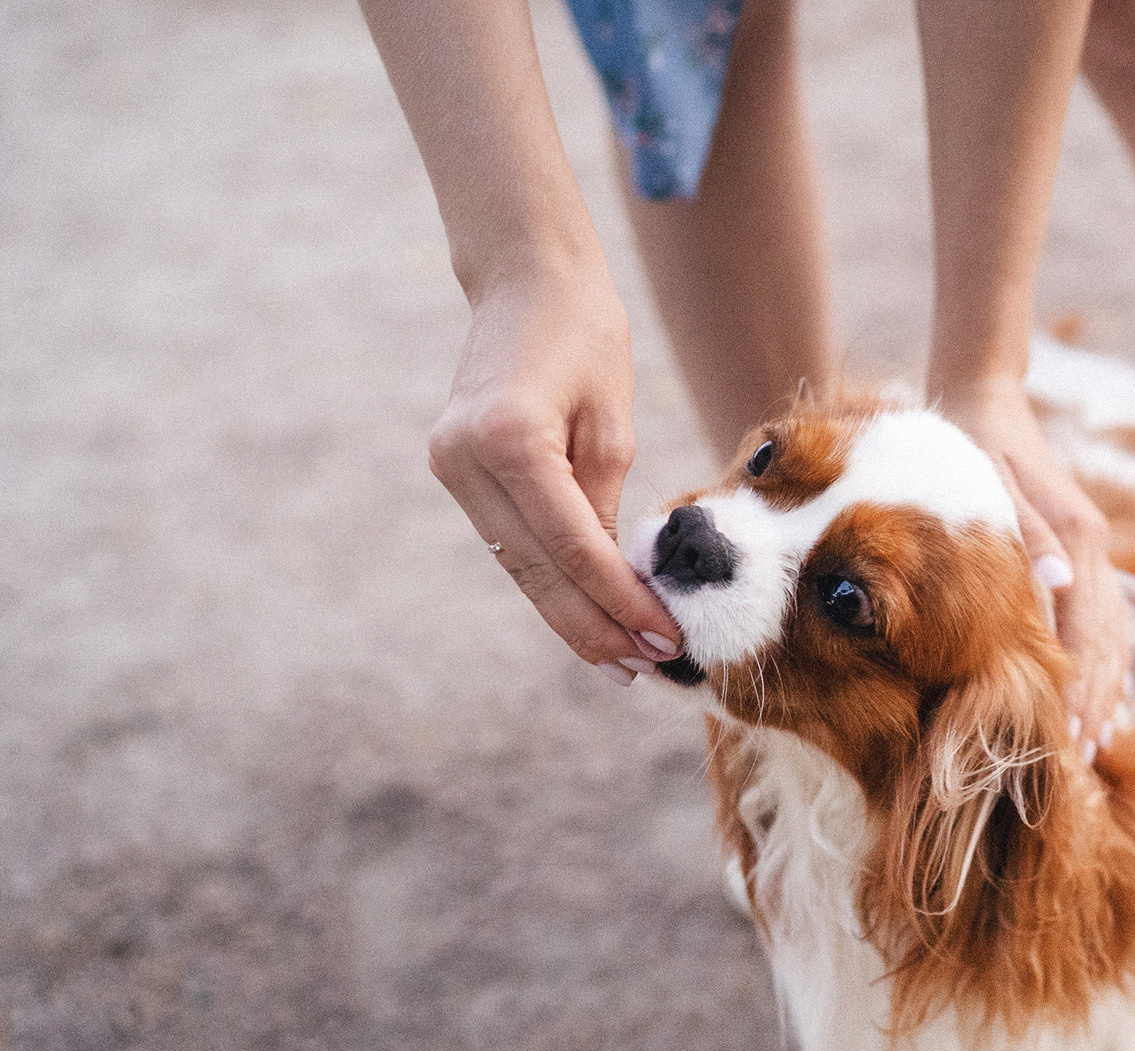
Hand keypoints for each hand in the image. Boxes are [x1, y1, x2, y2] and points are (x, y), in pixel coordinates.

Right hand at [427, 256, 682, 684]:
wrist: (524, 278)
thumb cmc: (584, 334)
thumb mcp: (610, 421)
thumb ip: (604, 502)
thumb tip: (611, 581)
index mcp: (509, 438)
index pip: (574, 547)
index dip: (620, 602)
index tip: (665, 640)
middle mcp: (466, 458)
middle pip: (538, 569)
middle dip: (594, 626)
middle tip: (644, 669)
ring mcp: (451, 466)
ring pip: (519, 565)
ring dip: (570, 615)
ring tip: (621, 660)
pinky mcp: (454, 470)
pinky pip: (510, 541)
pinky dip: (550, 580)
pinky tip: (587, 615)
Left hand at [941, 380, 1128, 760]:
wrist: (983, 397)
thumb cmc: (972, 442)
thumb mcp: (987, 479)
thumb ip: (1024, 530)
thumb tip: (1056, 583)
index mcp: (1077, 533)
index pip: (1087, 627)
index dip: (1081, 684)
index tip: (1070, 734)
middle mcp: (1092, 545)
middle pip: (1107, 638)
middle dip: (1097, 700)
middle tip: (1083, 759)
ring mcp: (1090, 549)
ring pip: (1112, 632)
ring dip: (1105, 688)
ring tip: (1093, 742)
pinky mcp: (1080, 552)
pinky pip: (1103, 618)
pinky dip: (1103, 662)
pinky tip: (1095, 695)